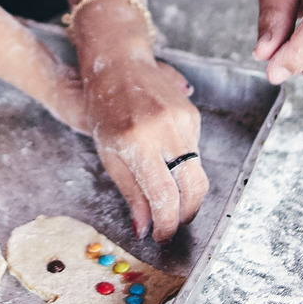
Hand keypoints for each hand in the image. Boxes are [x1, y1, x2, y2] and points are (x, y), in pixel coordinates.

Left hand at [84, 55, 205, 242]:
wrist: (118, 66)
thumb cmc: (105, 111)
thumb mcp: (109, 156)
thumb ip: (131, 193)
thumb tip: (145, 229)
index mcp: (137, 141)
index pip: (163, 195)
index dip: (166, 223)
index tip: (161, 237)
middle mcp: (165, 130)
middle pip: (193, 188)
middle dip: (186, 214)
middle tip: (172, 226)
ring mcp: (183, 120)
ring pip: (197, 173)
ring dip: (185, 193)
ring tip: (169, 201)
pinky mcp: (193, 115)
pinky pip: (195, 153)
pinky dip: (184, 167)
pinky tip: (167, 162)